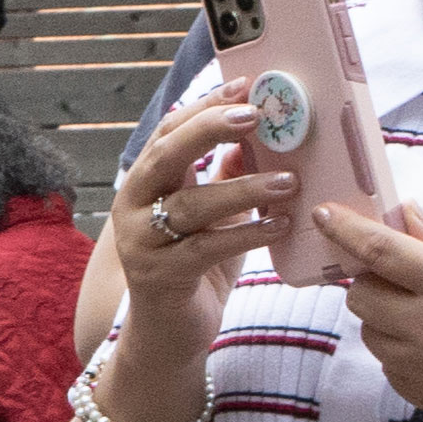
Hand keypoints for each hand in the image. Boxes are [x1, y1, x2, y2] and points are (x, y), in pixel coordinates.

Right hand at [104, 88, 283, 337]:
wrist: (168, 334)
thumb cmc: (194, 268)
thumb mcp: (214, 217)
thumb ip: (225, 178)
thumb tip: (256, 139)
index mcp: (145, 184)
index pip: (169, 132)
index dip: (206, 107)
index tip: (245, 87)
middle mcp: (134, 207)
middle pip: (166, 154)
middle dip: (210, 129)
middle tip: (256, 117)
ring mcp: (142, 242)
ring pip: (191, 204)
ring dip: (242, 188)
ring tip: (288, 180)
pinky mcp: (161, 276)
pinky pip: (207, 248)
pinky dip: (247, 234)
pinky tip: (280, 226)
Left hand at [321, 202, 422, 421]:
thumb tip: (410, 217)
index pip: (380, 252)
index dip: (346, 230)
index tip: (324, 215)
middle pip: (361, 297)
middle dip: (374, 282)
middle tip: (407, 279)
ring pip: (372, 335)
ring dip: (387, 320)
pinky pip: (394, 371)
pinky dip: (405, 356)